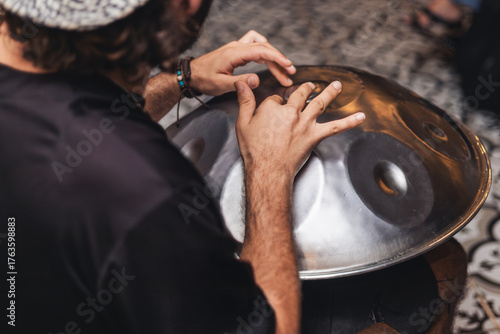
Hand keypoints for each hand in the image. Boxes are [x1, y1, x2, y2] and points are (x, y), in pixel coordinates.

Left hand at [190, 30, 295, 95]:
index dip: (277, 58)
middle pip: (264, 48)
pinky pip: (255, 48)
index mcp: (234, 53)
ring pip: (261, 47)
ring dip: (273, 58)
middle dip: (279, 60)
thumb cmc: (203, 79)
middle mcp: (237, 47)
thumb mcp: (221, 84)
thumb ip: (240, 82)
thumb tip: (257, 79)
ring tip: (283, 72)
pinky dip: (265, 55)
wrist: (191, 74)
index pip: (261, 50)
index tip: (289, 66)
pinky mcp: (236, 52)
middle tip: (290, 73)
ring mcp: (237, 48)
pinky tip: (270, 63)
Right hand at [235, 80, 364, 178]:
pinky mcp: (314, 136)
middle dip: (305, 89)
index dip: (274, 103)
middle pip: (300, 95)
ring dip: (329, 93)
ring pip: (319, 103)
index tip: (272, 109)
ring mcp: (305, 123)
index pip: (276, 99)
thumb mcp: (243, 123)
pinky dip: (349, 121)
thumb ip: (245, 101)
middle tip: (310, 86)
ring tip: (337, 85)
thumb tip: (242, 84)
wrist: (268, 170)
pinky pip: (335, 127)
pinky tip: (360, 116)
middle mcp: (291, 112)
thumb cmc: (254, 150)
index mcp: (273, 108)